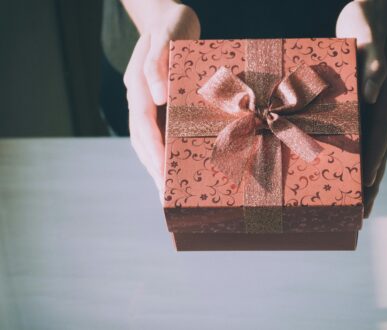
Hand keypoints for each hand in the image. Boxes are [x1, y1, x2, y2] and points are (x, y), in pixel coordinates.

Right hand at [123, 3, 199, 197]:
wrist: (170, 18)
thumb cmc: (171, 26)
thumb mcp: (167, 38)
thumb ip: (157, 65)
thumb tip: (158, 97)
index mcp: (139, 86)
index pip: (144, 126)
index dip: (153, 152)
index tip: (162, 175)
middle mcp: (141, 98)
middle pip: (142, 139)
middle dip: (153, 168)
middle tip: (166, 196)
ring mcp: (148, 101)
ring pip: (147, 139)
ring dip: (156, 164)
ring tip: (167, 190)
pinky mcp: (160, 103)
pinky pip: (159, 130)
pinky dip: (164, 150)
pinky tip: (175, 163)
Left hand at [336, 1, 386, 216]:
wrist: (365, 13)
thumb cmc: (364, 21)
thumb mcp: (367, 35)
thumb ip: (374, 62)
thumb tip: (375, 94)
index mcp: (384, 96)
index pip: (382, 135)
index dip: (375, 161)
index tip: (369, 188)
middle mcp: (380, 107)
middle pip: (378, 151)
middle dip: (371, 183)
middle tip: (363, 214)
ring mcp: (371, 109)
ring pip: (368, 149)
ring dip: (363, 179)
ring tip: (356, 206)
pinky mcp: (358, 106)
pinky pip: (356, 136)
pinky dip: (352, 158)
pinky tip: (342, 173)